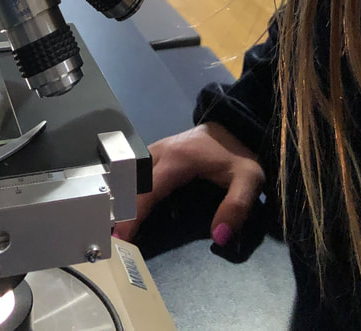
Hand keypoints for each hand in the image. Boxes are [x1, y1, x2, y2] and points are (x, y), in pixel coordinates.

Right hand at [113, 122, 264, 246]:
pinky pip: (135, 169)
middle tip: (111, 235)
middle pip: (131, 181)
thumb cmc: (238, 153)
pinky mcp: (157, 151)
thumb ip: (236, 207)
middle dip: (119, 207)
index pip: (149, 190)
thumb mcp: (248, 179)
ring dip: (120, 195)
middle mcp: (160, 152)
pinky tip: (125, 203)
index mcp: (178, 160)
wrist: (234, 123)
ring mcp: (156, 149)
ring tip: (114, 222)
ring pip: (129, 172)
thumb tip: (218, 236)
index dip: (134, 214)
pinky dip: (127, 186)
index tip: (121, 237)